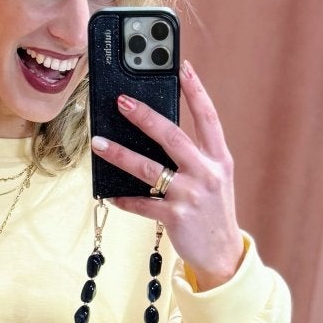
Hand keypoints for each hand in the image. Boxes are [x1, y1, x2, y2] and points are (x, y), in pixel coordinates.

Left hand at [90, 58, 244, 288]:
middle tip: (122, 100)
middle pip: (173, 136)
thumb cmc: (212, 211)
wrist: (223, 254)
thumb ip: (194, 156)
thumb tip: (155, 133)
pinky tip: (108, 193)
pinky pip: (142, 204)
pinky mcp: (176, 217)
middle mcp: (207, 173)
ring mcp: (191, 195)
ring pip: (149, 169)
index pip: (208, 117)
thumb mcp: (213, 178)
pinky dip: (123, 199)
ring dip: (120, 154)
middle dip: (145, 116)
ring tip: (99, 144)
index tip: (182, 67)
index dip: (196, 91)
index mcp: (219, 159)